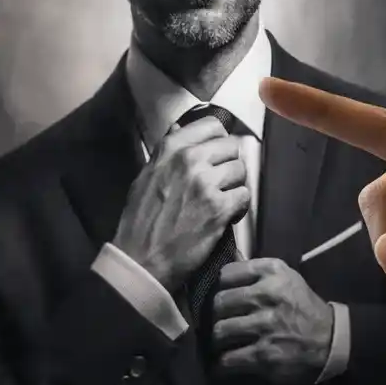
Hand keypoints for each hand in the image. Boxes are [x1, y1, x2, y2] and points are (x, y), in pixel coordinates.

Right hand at [112, 117, 249, 290]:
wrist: (141, 259)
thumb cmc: (142, 220)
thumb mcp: (147, 176)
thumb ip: (168, 153)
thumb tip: (181, 129)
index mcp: (170, 149)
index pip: (212, 126)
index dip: (219, 142)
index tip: (216, 157)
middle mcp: (189, 159)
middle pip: (232, 147)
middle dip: (229, 166)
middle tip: (219, 184)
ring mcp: (205, 182)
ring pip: (241, 170)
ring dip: (235, 186)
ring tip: (221, 201)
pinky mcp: (219, 207)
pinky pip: (244, 195)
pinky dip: (239, 207)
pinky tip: (225, 216)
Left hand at [211, 258, 333, 384]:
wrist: (332, 340)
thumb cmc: (304, 308)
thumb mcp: (287, 279)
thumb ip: (257, 272)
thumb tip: (226, 262)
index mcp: (273, 273)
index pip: (227, 274)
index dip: (222, 288)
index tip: (227, 297)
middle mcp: (268, 295)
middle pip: (219, 303)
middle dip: (218, 315)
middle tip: (223, 322)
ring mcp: (265, 326)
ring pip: (220, 331)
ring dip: (219, 340)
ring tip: (225, 343)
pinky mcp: (264, 354)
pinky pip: (228, 359)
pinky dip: (223, 364)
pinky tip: (226, 364)